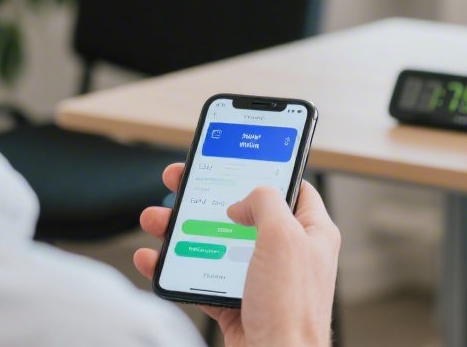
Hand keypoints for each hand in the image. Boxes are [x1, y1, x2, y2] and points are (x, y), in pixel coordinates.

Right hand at [133, 164, 340, 346]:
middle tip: (179, 180)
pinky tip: (155, 258)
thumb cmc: (292, 310)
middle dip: (206, 196)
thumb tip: (244, 199)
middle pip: (242, 211)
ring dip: (182, 230)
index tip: (234, 156)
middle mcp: (287, 252)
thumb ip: (265, 203)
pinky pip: (202, 276)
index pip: (291, 186)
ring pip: (216, 242)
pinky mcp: (237, 301)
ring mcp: (261, 277)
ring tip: (156, 219)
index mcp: (311, 232)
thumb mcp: (284, 237)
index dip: (262, 169)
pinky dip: (176, 266)